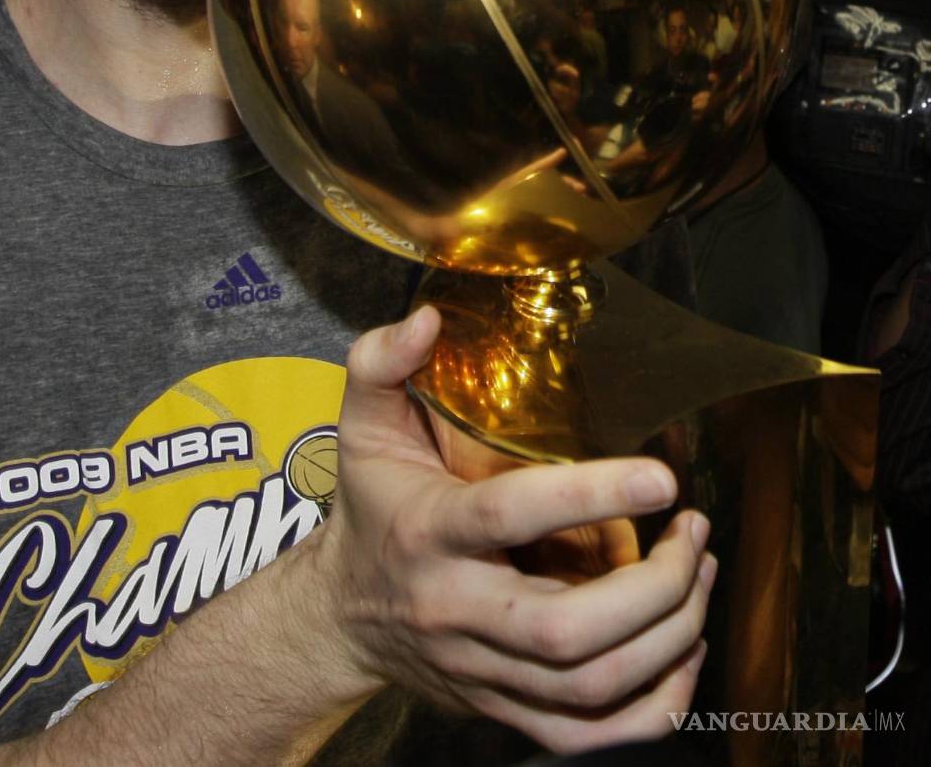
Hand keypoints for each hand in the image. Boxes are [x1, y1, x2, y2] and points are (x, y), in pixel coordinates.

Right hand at [315, 306, 714, 752]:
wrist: (343, 615)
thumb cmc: (370, 507)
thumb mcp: (362, 425)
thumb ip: (382, 363)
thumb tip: (429, 319)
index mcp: (426, 532)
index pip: (507, 517)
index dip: (589, 498)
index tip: (661, 476)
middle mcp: (456, 611)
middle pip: (565, 631)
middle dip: (653, 590)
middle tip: (694, 533)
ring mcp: (484, 671)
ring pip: (590, 686)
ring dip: (669, 636)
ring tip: (700, 571)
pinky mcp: (507, 712)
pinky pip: (594, 736)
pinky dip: (656, 703)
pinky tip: (684, 646)